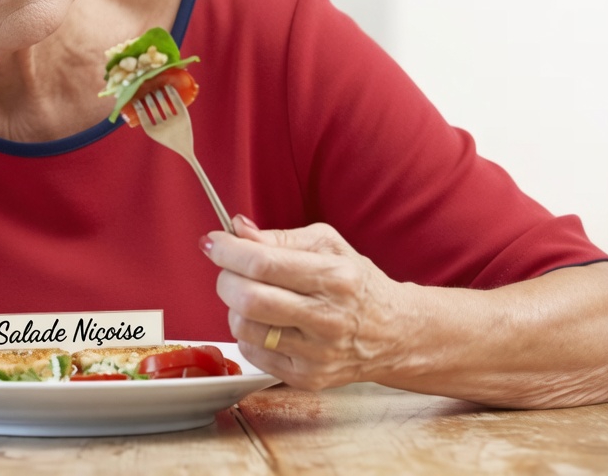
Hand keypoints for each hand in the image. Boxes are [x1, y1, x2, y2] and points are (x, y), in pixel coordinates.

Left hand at [203, 217, 408, 390]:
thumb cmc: (357, 284)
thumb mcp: (328, 246)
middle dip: (225, 278)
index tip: (213, 242)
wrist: (394, 334)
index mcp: (334, 278)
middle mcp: (328, 318)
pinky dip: (248, 332)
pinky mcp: (307, 377)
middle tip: (229, 270)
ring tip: (252, 297)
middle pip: (248, 299)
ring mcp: (317, 353)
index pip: (263, 264)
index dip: (228, 251)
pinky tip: (267, 323)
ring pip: (244, 328)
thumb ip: (278, 238)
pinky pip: (252, 352)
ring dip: (234, 307)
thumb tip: (237, 230)